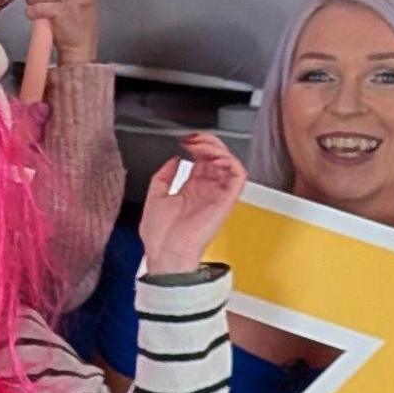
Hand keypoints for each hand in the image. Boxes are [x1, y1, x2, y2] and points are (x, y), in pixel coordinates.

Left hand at [134, 132, 247, 274]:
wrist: (166, 252)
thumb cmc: (160, 236)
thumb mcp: (155, 196)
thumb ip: (164, 175)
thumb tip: (175, 160)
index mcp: (191, 191)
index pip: (203, 162)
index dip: (197, 147)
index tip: (186, 141)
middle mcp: (206, 191)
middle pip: (217, 159)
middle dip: (207, 144)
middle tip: (194, 139)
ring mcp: (217, 195)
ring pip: (229, 163)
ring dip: (217, 149)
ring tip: (202, 145)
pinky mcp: (226, 200)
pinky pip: (238, 175)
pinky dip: (229, 160)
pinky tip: (213, 157)